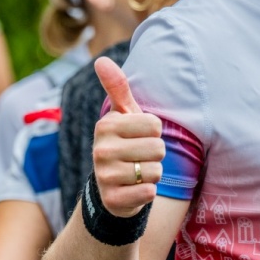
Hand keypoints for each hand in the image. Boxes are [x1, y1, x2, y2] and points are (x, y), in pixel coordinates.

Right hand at [92, 57, 163, 218]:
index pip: (154, 124)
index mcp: (105, 126)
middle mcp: (101, 150)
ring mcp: (105, 176)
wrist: (111, 188)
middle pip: (158, 148)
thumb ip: (116, 88)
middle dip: (156, 155)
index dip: (154, 133)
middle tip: (139, 158)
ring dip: (152, 174)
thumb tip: (101, 60)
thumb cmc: (124, 143)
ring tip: (137, 173)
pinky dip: (149, 192)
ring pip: (155, 171)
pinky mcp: (113, 199)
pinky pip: (149, 192)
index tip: (139, 138)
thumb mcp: (122, 116)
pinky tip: (135, 190)